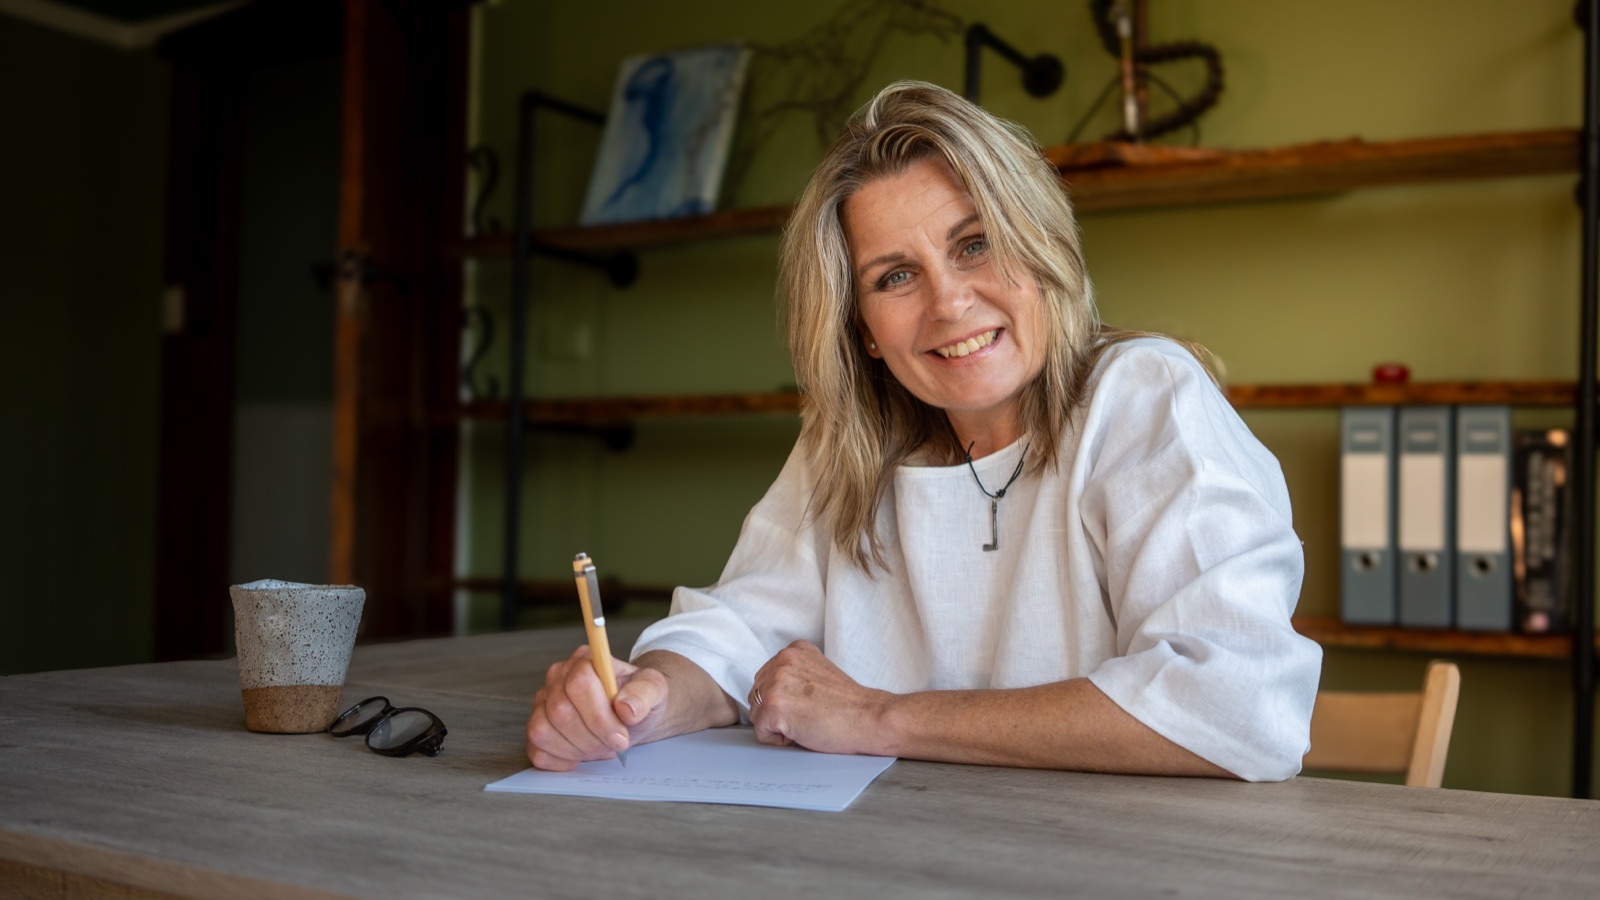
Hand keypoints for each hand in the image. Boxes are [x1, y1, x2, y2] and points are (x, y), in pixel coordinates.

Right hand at [525, 645, 669, 770]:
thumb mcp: (654, 690)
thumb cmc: (639, 700)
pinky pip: (536, 749)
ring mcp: (543, 702)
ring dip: (576, 748)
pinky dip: (560, 760)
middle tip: (614, 743)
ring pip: (542, 731)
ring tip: (599, 745)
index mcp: (585, 660)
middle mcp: (558, 677)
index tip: (621, 736)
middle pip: (560, 712)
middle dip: (592, 737)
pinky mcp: (537, 726)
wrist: (630, 715)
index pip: (579, 685)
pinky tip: (581, 754)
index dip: (600, 717)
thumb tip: (625, 707)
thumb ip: (644, 693)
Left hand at [747, 640, 892, 754]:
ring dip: (777, 725)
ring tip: (806, 721)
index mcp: (793, 650)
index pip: (766, 679)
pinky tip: (803, 731)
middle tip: (808, 714)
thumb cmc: (848, 705)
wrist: (868, 718)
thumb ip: (793, 674)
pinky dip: (779, 740)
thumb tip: (770, 692)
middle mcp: (782, 660)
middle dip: (777, 711)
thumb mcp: (818, 672)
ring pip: (757, 714)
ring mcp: (776, 682)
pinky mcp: (774, 706)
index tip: (808, 703)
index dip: (786, 699)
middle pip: (757, 695)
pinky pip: (762, 732)